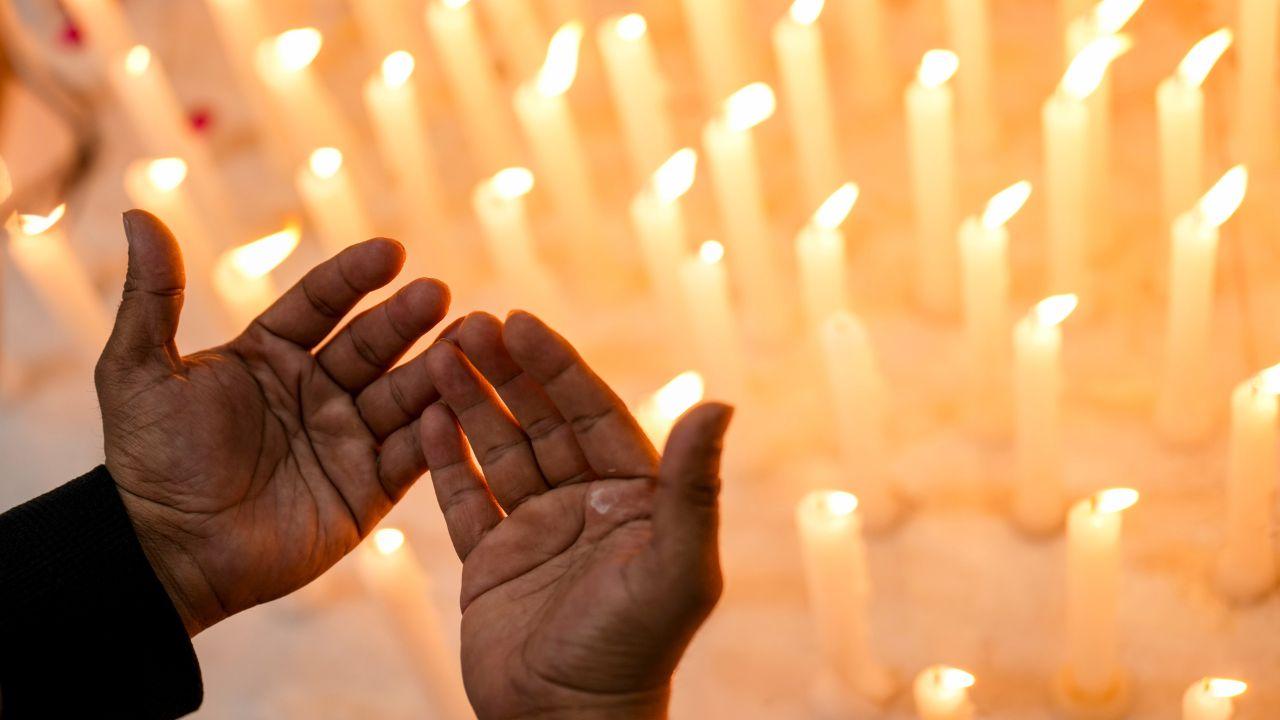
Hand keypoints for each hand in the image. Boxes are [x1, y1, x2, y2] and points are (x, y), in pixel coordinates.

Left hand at [97, 210, 450, 635]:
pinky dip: (436, 429)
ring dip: (438, 366)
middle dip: (407, 318)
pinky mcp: (370, 487)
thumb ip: (154, 295)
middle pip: (372, 343)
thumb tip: (137, 211)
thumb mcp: (139, 370)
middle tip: (439, 294)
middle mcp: (317, 390)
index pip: (321, 303)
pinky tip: (461, 402)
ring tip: (473, 337)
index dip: (354, 277)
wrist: (169, 553)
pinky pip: (411, 452)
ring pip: (402, 392)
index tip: (390, 252)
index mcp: (270, 355)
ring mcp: (347, 437)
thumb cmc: (151, 460)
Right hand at [421, 311, 732, 719]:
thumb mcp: (674, 566)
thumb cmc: (633, 650)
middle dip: (505, 373)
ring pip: (498, 451)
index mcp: (633, 496)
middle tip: (467, 324)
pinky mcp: (491, 561)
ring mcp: (536, 530)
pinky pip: (464, 500)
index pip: (591, 413)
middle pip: (541, 422)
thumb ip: (692, 487)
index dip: (557, 366)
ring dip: (470, 404)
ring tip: (436, 357)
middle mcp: (585, 504)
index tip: (521, 321)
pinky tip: (423, 419)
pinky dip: (443, 461)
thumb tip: (722, 403)